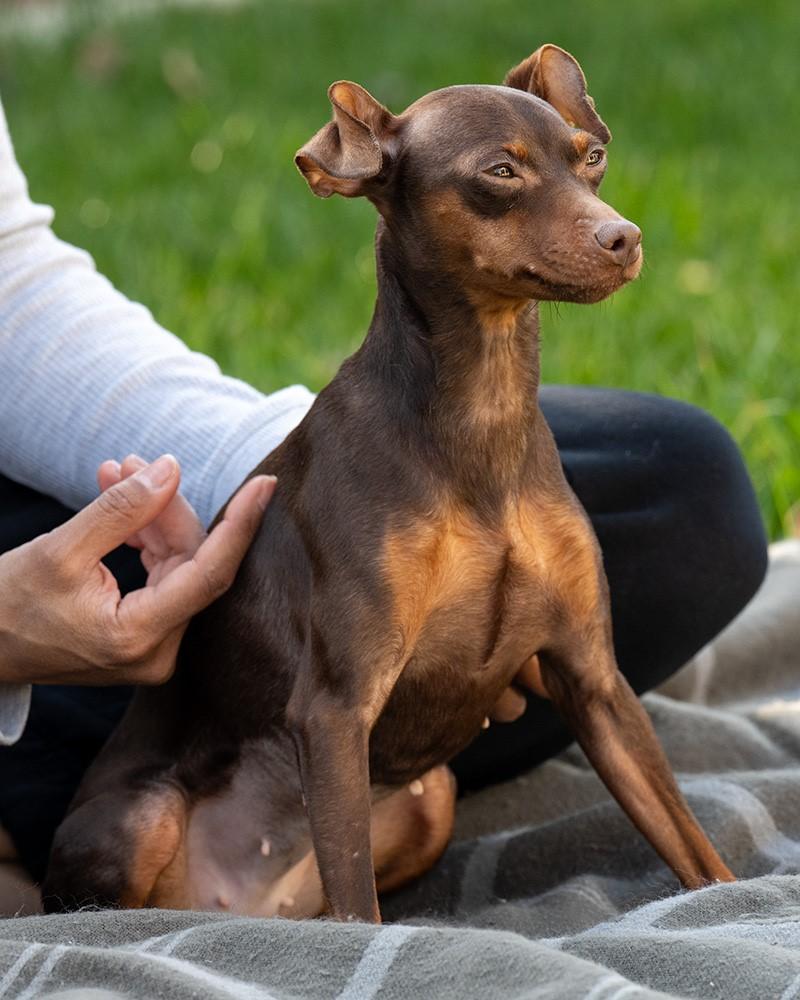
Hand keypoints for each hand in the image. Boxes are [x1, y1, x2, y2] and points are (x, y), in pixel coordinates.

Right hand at [0, 454, 274, 685]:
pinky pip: (161, 576)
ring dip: (151, 518)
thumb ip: (120, 510)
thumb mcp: (60, 551)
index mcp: (139, 638)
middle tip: (131, 463)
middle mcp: (157, 652)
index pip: (210, 574)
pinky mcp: (145, 635)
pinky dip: (143, 539)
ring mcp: (153, 648)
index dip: (240, 525)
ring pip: (177, 565)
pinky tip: (118, 503)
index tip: (265, 485)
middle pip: (190, 563)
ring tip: (116, 474)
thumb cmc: (8, 605)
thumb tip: (170, 469)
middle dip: (166, 507)